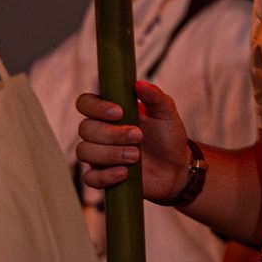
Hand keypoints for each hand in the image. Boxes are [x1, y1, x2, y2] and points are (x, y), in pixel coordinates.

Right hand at [75, 81, 187, 200]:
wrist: (176, 168)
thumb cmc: (167, 137)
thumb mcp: (165, 113)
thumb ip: (154, 96)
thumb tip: (139, 84)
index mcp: (108, 113)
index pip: (85, 103)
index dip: (96, 107)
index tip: (119, 113)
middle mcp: (99, 133)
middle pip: (85, 129)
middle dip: (111, 133)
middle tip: (138, 136)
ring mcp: (98, 155)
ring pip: (84, 152)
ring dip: (110, 154)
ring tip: (136, 155)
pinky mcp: (102, 177)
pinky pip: (90, 178)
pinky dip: (105, 176)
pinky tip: (124, 173)